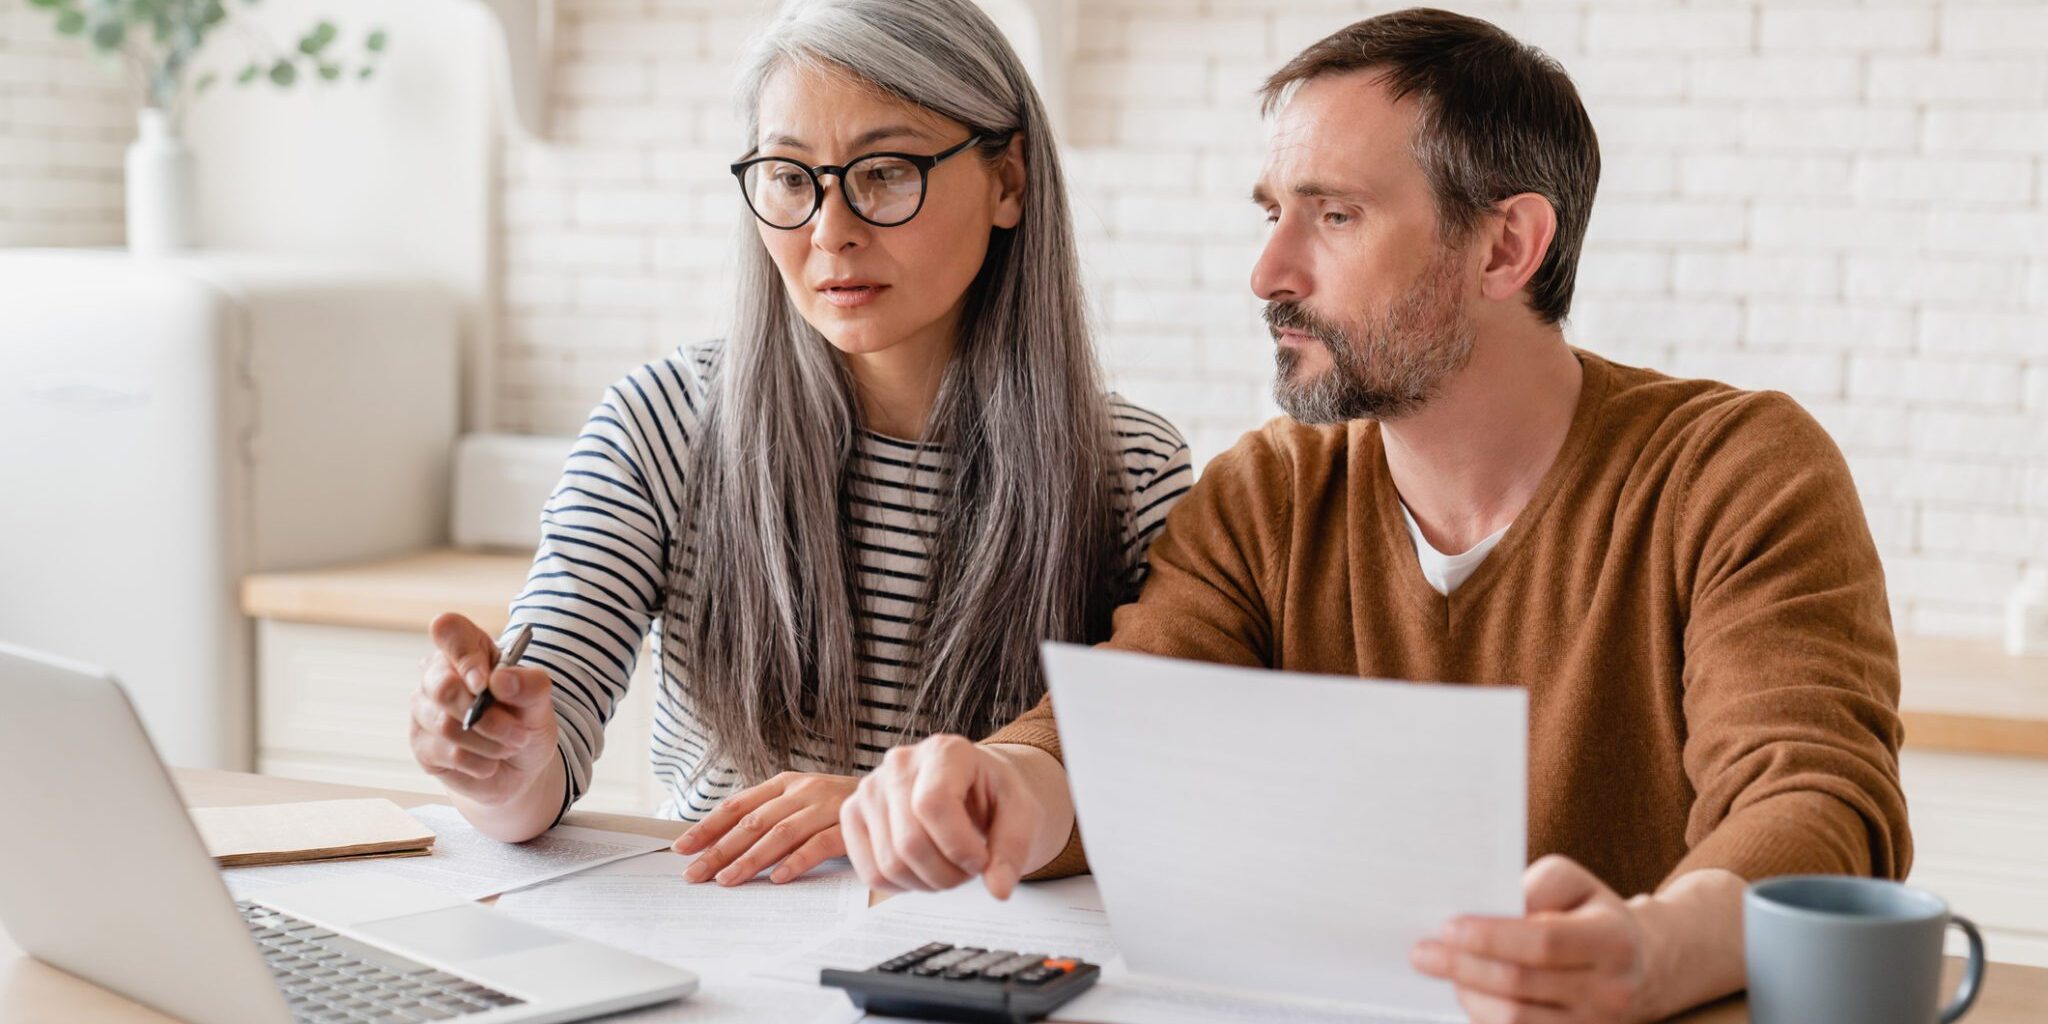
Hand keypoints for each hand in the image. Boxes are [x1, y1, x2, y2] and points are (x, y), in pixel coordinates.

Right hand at [410, 612, 558, 806]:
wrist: (520, 765)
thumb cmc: (525, 720)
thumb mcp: (540, 701)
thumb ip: (529, 684)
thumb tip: (500, 680)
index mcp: (468, 649)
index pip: (448, 629)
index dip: (464, 655)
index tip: (485, 683)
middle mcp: (438, 675)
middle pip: (443, 687)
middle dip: (487, 717)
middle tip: (517, 732)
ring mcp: (424, 710)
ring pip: (445, 725)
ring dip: (490, 742)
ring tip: (510, 745)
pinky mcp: (422, 745)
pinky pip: (448, 753)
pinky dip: (480, 761)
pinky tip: (490, 761)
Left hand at [672, 772, 855, 885]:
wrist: (889, 795)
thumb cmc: (834, 805)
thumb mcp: (797, 801)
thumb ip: (766, 816)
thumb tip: (717, 844)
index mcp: (784, 783)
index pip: (737, 805)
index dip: (708, 826)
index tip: (682, 848)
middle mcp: (802, 791)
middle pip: (753, 822)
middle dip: (719, 850)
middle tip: (696, 874)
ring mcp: (825, 807)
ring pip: (780, 834)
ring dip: (750, 859)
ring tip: (728, 880)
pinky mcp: (848, 826)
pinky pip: (818, 845)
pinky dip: (796, 862)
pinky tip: (778, 878)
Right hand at [839, 735, 1043, 898]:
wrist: (972, 788)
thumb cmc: (994, 796)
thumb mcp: (1021, 814)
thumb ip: (1013, 849)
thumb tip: (999, 889)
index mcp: (944, 751)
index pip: (933, 805)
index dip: (958, 847)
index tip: (981, 861)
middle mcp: (899, 763)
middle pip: (909, 842)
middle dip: (947, 874)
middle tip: (969, 870)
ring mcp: (870, 788)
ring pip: (889, 863)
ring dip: (927, 882)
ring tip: (950, 868)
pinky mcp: (853, 813)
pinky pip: (870, 872)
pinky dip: (902, 885)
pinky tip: (924, 869)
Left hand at [1411, 855, 1648, 1022]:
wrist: (1637, 964)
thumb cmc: (1590, 913)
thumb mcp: (1573, 882)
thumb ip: (1535, 887)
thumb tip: (1491, 911)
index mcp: (1614, 942)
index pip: (1543, 943)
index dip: (1491, 937)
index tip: (1448, 927)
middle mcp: (1610, 992)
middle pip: (1521, 985)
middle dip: (1463, 968)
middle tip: (1423, 953)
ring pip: (1515, 1020)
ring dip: (1469, 995)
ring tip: (1443, 971)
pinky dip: (1485, 1017)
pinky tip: (1467, 994)